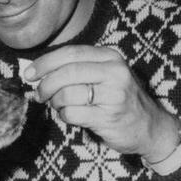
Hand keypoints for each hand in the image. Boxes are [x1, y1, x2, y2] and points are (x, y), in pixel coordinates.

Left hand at [22, 44, 180, 162]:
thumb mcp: (106, 76)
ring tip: (60, 106)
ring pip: (67, 94)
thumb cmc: (121, 101)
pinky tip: (72, 116)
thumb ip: (78, 69)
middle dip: (46, 84)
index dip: (45, 62)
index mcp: (111, 57)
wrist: (150, 127)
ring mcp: (113, 95)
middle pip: (66, 72)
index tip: (30, 73)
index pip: (70, 53)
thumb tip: (38, 70)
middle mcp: (114, 72)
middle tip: (40, 93)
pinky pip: (72, 114)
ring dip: (56, 103)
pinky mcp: (108, 117)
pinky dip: (65, 116)